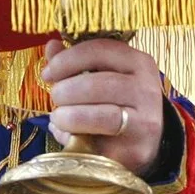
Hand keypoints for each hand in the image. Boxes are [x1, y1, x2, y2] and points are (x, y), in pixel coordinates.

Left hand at [41, 36, 164, 173]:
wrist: (140, 145)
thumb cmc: (115, 108)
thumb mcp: (100, 80)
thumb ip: (75, 63)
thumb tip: (52, 45)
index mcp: (139, 64)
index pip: (100, 50)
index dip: (67, 59)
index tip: (48, 74)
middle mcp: (147, 89)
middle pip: (97, 83)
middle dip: (66, 91)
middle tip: (55, 99)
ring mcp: (145, 121)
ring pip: (100, 114)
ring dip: (70, 115)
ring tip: (59, 118)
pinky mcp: (136, 147)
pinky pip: (99, 142)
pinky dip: (76, 136)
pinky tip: (68, 135)